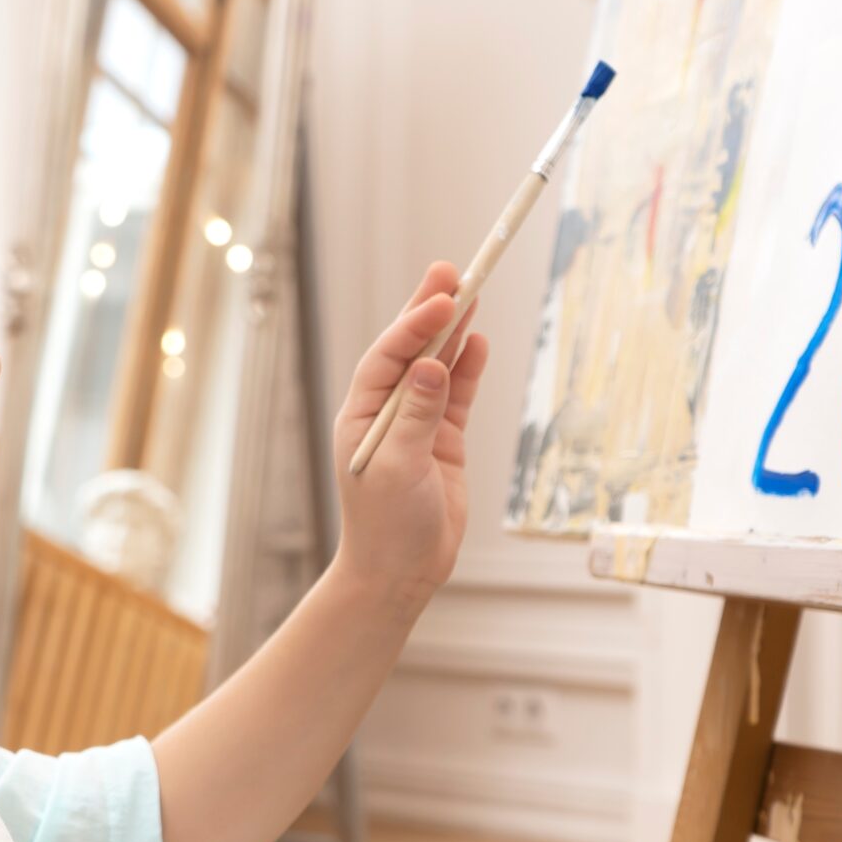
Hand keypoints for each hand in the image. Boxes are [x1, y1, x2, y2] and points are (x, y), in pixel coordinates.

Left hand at [331, 261, 488, 600]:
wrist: (400, 573)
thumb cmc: (387, 525)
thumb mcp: (399, 469)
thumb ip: (417, 417)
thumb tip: (430, 366)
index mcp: (362, 414)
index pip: (389, 356)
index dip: (414, 324)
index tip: (442, 296)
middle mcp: (387, 411)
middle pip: (411, 350)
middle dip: (429, 310)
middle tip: (452, 269)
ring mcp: (417, 423)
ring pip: (437, 365)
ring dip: (453, 331)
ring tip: (472, 290)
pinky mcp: (442, 440)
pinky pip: (456, 394)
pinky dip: (468, 368)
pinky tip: (478, 340)